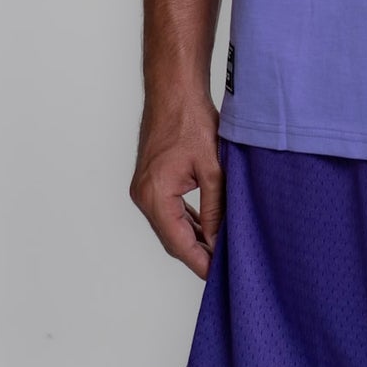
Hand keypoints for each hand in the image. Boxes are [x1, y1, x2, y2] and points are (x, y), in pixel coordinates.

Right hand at [129, 94, 223, 279]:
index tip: (216, 276)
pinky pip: (169, 209)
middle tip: (222, 266)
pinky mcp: (152, 180)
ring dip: (193, 237)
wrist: (175, 90)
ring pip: (171, 224)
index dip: (198, 261)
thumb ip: (215, 206)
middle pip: (172, 237)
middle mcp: (144, 195)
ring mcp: (145, 188)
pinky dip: (187, 220)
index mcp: (154, 195)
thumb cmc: (190, 120)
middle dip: (197, 252)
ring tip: (218, 250)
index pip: (178, 242)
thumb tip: (219, 238)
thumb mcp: (211, 167)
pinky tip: (205, 227)